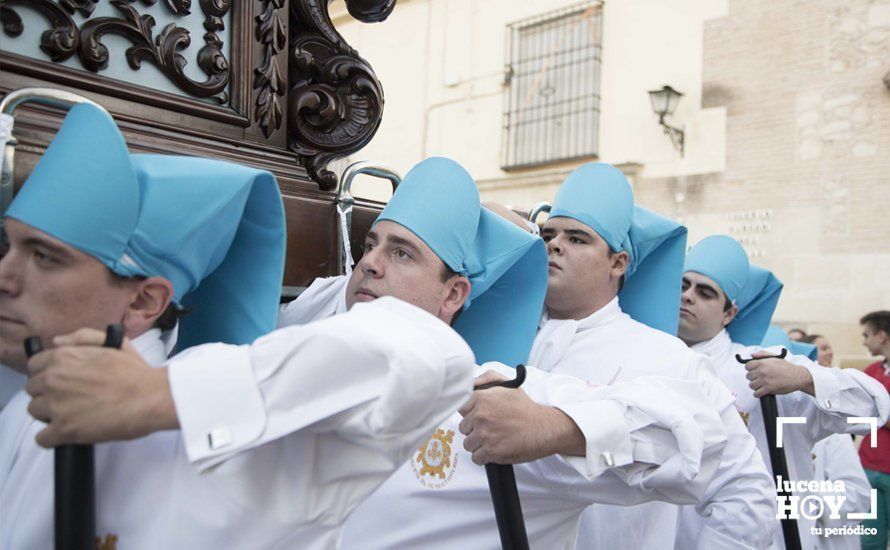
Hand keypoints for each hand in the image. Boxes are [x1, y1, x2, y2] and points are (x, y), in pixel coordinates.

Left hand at [25, 328, 177, 447]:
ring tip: (74, 414)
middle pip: (32, 389)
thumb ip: (82, 337)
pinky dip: (53, 438)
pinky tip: (71, 432)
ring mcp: (57, 405)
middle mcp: (55, 379)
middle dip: (49, 393)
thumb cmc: (136, 373)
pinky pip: (42, 438)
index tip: (61, 381)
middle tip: (72, 398)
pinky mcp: (64, 429)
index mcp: (64, 357)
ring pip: (35, 412)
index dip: (48, 373)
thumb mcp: (114, 343)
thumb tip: (56, 341)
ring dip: (51, 414)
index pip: (34, 365)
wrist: (151, 398)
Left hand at [457, 370, 583, 464]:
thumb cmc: (525, 408)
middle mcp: (481, 415)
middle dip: (475, 429)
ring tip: (494, 439)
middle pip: (464, 428)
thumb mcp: (507, 385)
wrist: (544, 428)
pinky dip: (485, 457)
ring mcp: (485, 434)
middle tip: (491, 428)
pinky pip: (476, 458)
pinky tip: (496, 449)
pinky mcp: (491, 452)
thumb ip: (485, 378)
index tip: (480, 417)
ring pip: (468, 444)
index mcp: (482, 398)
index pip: (461, 408)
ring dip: (479, 444)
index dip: (471, 414)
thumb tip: (470, 384)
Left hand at [745, 352, 814, 397]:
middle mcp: (762, 371)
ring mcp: (765, 380)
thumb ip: (762, 354)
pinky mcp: (768, 389)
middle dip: (754, 378)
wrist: (797, 376)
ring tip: (762, 385)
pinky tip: (762, 391)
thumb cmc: (786, 367)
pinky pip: (756, 393)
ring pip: (751, 385)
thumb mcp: (774, 357)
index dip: (750, 369)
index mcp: (762, 363)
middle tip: (760, 378)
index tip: (754, 371)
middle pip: (748, 376)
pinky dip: (758, 394)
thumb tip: (752, 355)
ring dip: (756, 386)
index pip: (747, 366)